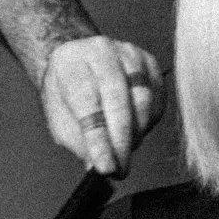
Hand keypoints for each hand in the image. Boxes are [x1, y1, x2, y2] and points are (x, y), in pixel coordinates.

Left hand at [40, 36, 166, 176]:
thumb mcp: (60, 119)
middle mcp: (100, 50)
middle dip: (121, 139)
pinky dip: (149, 121)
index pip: (86, 100)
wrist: (80, 63)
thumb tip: (101, 166)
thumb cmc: (68, 93)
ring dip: (136, 132)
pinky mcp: (149, 61)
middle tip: (121, 168)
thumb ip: (79, 142)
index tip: (105, 167)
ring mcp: (128, 52)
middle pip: (117, 96)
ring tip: (125, 152)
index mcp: (70, 61)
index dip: (98, 138)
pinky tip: (136, 131)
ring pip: (143, 97)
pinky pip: (158, 97)